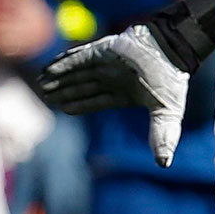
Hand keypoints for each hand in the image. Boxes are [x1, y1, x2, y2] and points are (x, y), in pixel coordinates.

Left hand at [38, 24, 187, 166]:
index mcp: (126, 92)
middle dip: (65, 91)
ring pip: (78, 72)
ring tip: (41, 84)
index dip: (81, 104)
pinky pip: (79, 57)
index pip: (98, 100)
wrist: (172, 50)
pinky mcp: (102, 49)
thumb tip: (164, 165)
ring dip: (59, 78)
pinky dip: (63, 63)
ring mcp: (107, 62)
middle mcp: (114, 77)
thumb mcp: (166, 112)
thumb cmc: (170, 79)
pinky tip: (49, 69)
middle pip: (84, 85)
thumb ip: (162, 136)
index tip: (64, 109)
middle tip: (45, 96)